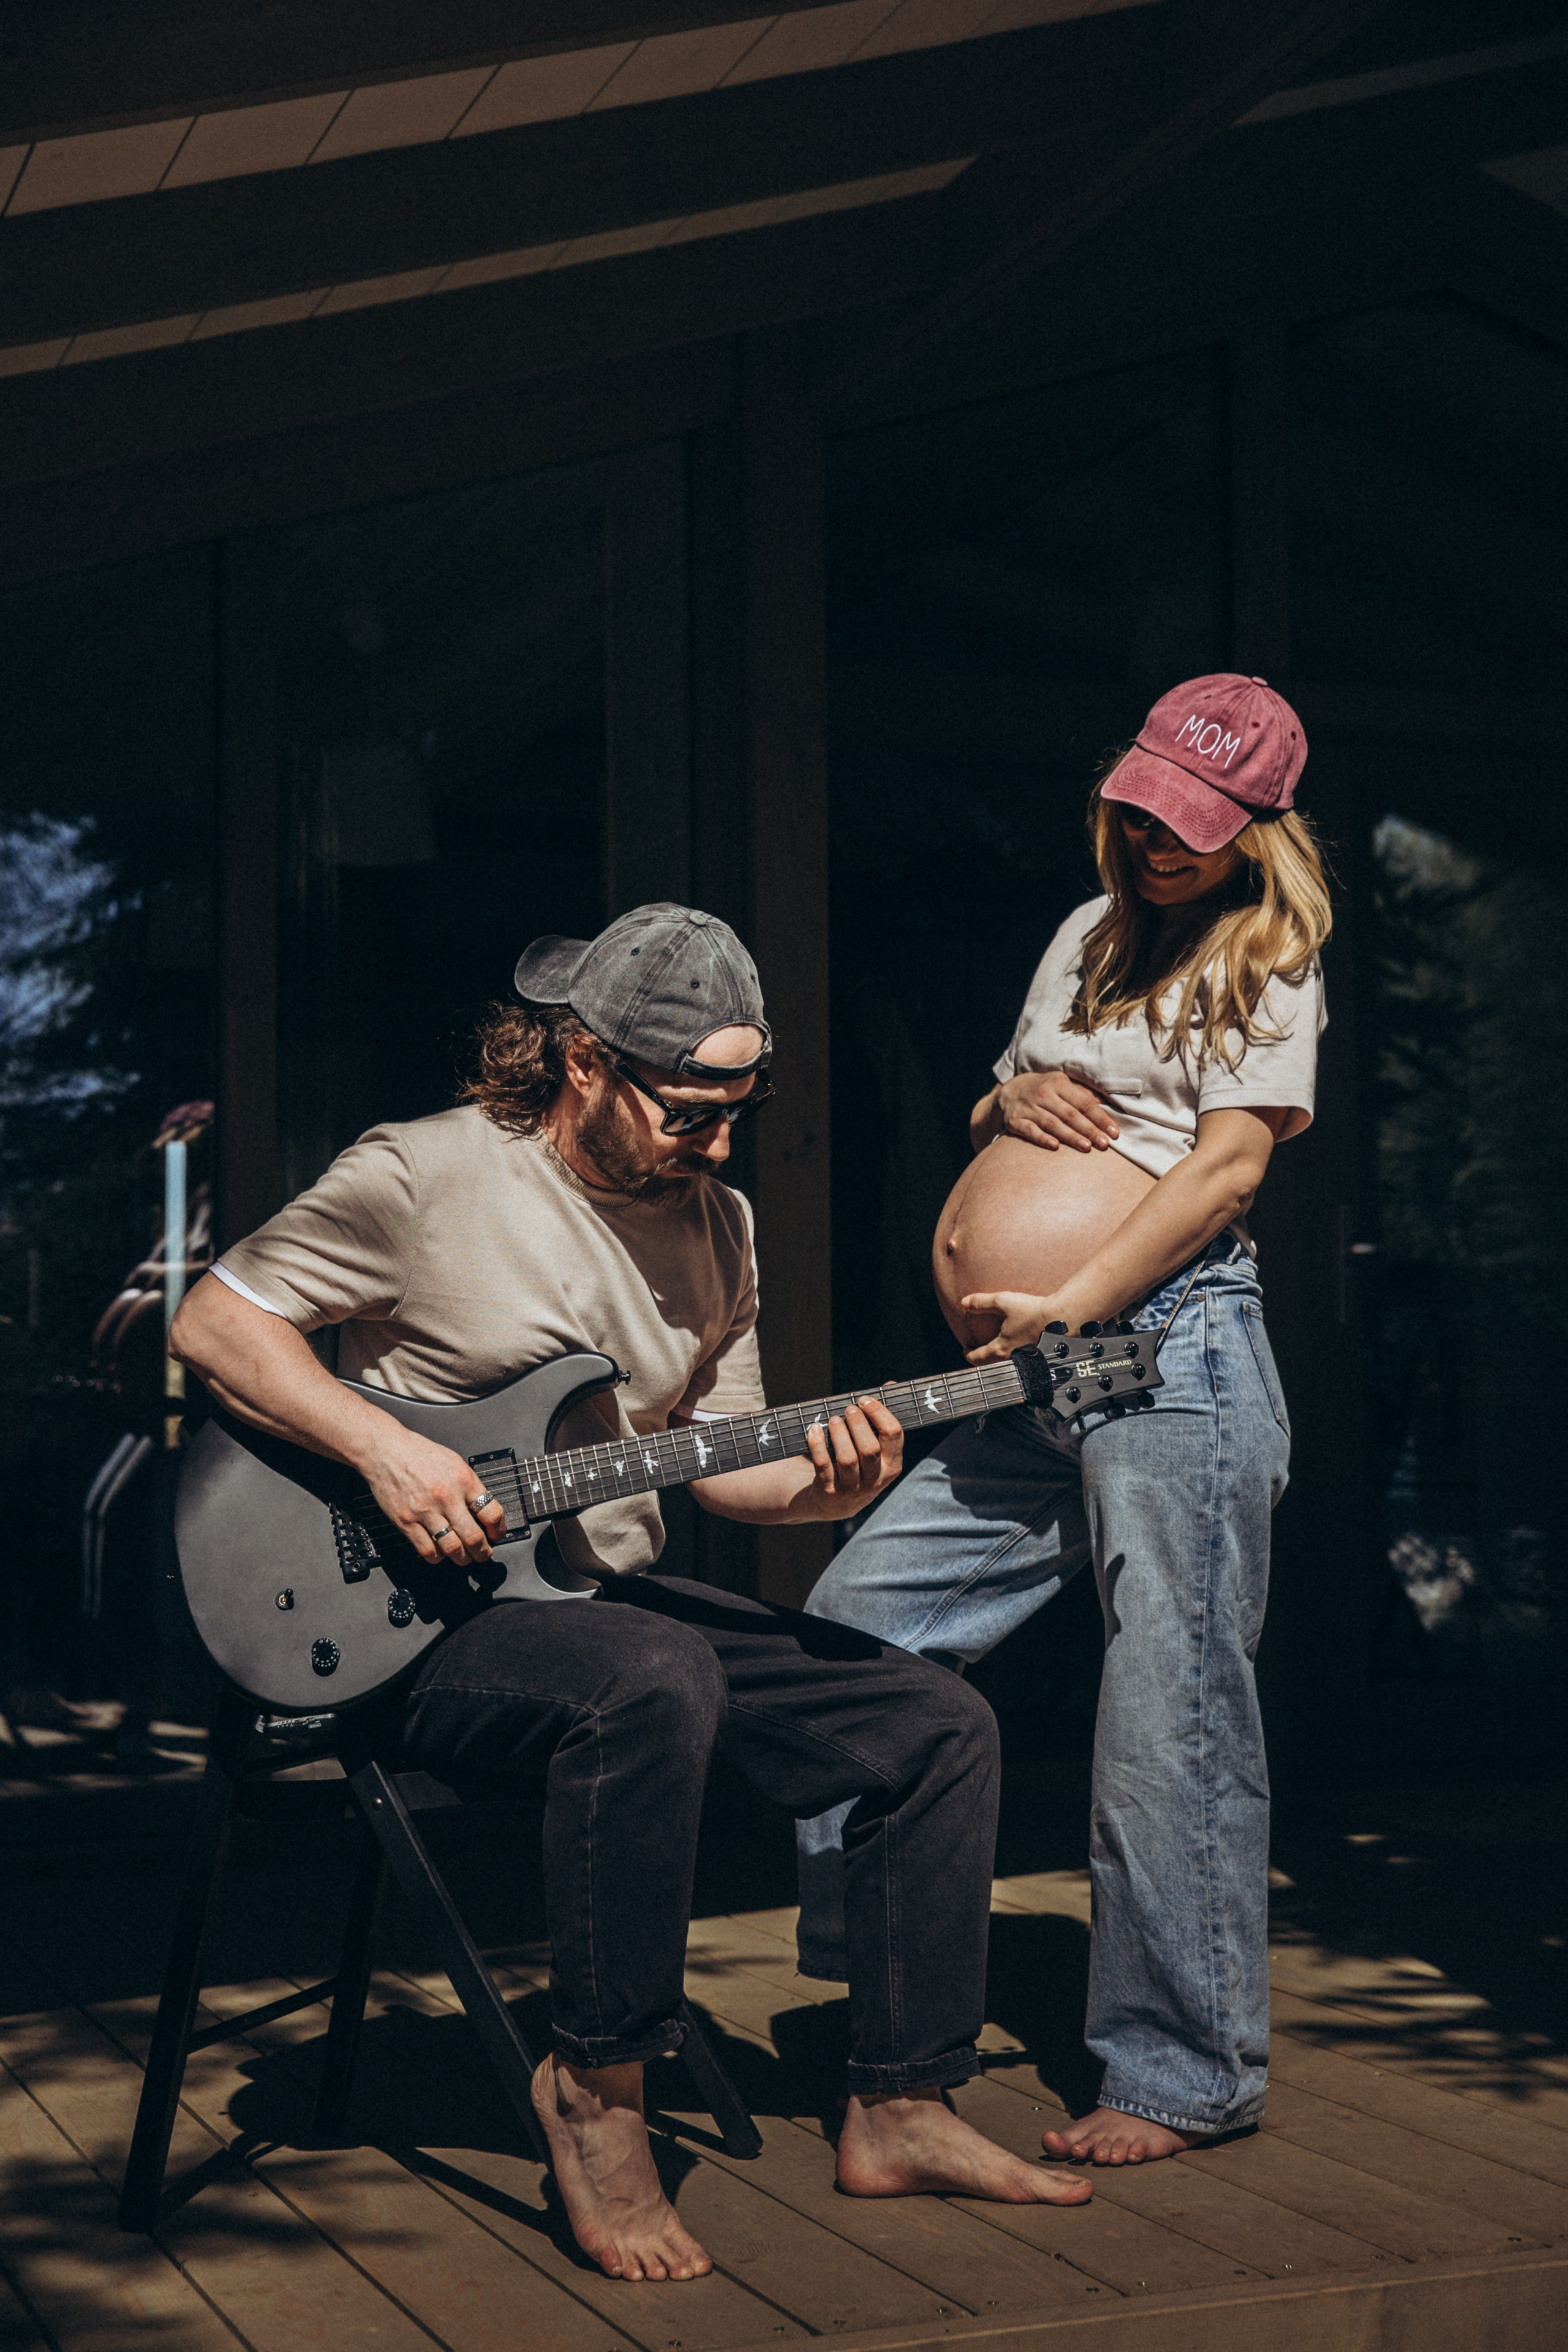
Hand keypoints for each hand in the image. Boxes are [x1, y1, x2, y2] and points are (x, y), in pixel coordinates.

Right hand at [359, 1421, 509, 1566]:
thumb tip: (483, 1510)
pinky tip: (440, 1552)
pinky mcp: (405, 1521)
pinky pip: (427, 1550)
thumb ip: (469, 1486)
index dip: (498, 1530)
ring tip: (464, 1557)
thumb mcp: (454, 1462)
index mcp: (463, 1480)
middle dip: (482, 1551)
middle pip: (473, 1537)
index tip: (496, 1535)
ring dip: (462, 1558)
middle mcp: (446, 1496)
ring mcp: (425, 1511)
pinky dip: (437, 1557)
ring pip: (452, 1548)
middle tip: (483, 1553)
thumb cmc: (419, 1454)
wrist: (385, 1450)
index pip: (492, 1513)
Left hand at [803, 1397, 904, 1516]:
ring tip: (833, 1419)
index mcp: (892, 1465)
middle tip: (848, 1409)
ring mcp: (852, 1488)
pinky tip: (813, 1429)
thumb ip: (882, 1417)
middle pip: (870, 1448)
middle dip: (858, 1424)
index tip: (864, 1400)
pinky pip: (823, 1466)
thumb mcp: (876, 1447)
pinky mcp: (830, 1491)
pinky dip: (817, 1445)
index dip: (879, 1413)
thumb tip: (890, 1385)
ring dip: (839, 1434)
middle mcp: (875, 1479)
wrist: (837, 1502)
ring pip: (847, 1459)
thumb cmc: (859, 1463)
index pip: (894, 1435)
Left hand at [960, 1291, 1057, 1363]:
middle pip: (990, 1364)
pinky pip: (1020, 1361)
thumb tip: (964, 1302)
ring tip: (996, 1349)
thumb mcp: (1002, 1302)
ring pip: (1006, 1364)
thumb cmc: (1032, 1311)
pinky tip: (1018, 1347)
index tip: (965, 1351)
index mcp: (1000, 1348)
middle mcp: (1012, 1358)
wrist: (1061, 1318)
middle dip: (982, 1359)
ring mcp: (1025, 1360)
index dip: (968, 1354)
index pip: (977, 1358)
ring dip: (997, 1358)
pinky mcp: (1037, 1357)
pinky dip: (1013, 1357)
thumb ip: (981, 1302)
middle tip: (978, 1352)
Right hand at [994, 1072, 1117, 1152]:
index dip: (1100, 1118)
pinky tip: (1055, 1146)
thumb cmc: (1043, 1089)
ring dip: (1070, 1136)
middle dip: (1089, 1129)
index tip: (1114, 1132)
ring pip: (1052, 1123)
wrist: (1009, 1091)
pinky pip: (1029, 1131)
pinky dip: (1041, 1138)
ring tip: (1087, 1147)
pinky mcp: (1015, 1120)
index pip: (1084, 1102)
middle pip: (1070, 1114)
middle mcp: (1043, 1094)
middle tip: (1104, 1144)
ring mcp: (1028, 1107)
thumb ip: (1081, 1093)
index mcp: (1058, 1084)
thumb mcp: (1061, 1083)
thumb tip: (1104, 1102)